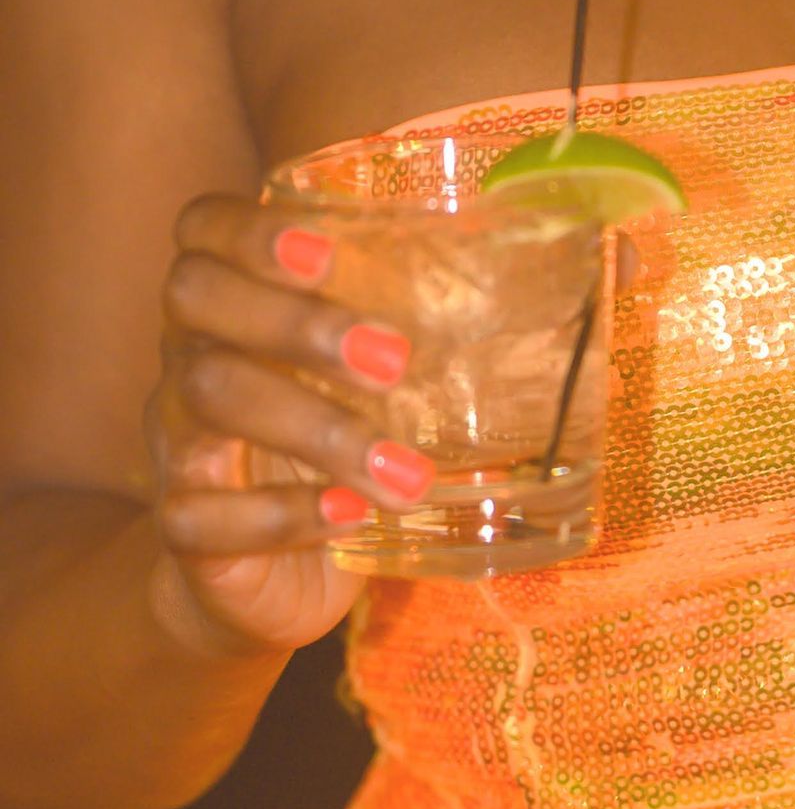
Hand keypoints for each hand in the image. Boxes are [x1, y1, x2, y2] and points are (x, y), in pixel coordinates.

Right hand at [146, 196, 428, 659]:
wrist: (274, 579)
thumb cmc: (345, 448)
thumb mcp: (392, 383)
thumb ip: (457, 324)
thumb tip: (603, 263)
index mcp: (237, 304)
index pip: (203, 228)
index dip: (249, 229)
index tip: (327, 253)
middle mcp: (190, 355)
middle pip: (195, 297)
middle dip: (293, 320)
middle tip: (394, 361)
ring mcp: (177, 441)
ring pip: (208, 399)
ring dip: (317, 428)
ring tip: (405, 472)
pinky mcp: (184, 526)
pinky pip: (198, 513)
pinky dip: (283, 514)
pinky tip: (350, 516)